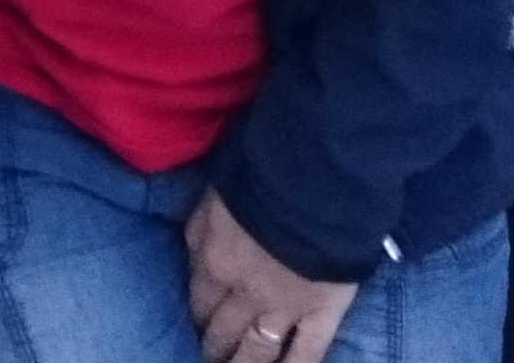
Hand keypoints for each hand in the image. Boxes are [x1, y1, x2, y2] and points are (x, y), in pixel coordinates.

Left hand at [187, 190, 354, 362]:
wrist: (313, 176)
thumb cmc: (262, 170)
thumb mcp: (215, 192)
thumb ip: (203, 224)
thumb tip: (193, 245)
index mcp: (213, 258)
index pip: (198, 297)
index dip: (197, 313)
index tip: (197, 324)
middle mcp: (241, 291)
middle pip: (220, 330)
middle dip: (214, 346)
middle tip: (210, 358)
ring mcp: (282, 306)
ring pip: (256, 350)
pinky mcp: (320, 312)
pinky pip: (305, 353)